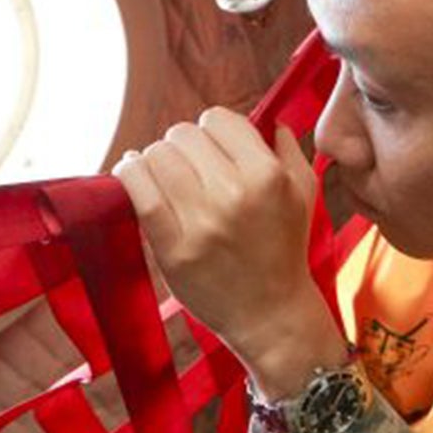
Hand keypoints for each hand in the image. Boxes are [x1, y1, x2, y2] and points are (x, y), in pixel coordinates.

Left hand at [114, 111, 342, 395]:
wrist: (270, 313)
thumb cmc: (285, 249)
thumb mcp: (304, 192)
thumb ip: (287, 147)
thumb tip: (267, 119)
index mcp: (267, 175)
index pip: (218, 119)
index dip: (212, 130)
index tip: (212, 149)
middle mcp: (234, 194)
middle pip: (183, 135)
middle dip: (182, 146)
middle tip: (188, 167)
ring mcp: (202, 223)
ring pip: (157, 156)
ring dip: (154, 159)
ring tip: (162, 175)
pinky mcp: (173, 248)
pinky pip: (139, 192)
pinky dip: (129, 174)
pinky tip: (132, 173)